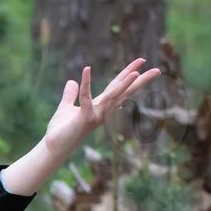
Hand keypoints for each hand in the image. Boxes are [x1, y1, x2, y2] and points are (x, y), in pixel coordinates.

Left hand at [41, 59, 160, 162]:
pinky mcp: (84, 118)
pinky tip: (86, 69)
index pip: (117, 87)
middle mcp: (102, 111)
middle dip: (139, 81)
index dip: (128, 74)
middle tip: (157, 70)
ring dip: (123, 85)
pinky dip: (85, 84)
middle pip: (123, 92)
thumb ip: (70, 95)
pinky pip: (85, 98)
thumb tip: (72, 81)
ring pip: (112, 96)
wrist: (54, 147)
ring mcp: (95, 115)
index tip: (142, 63)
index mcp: (99, 106)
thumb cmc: (61, 130)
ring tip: (135, 73)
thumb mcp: (66, 107)